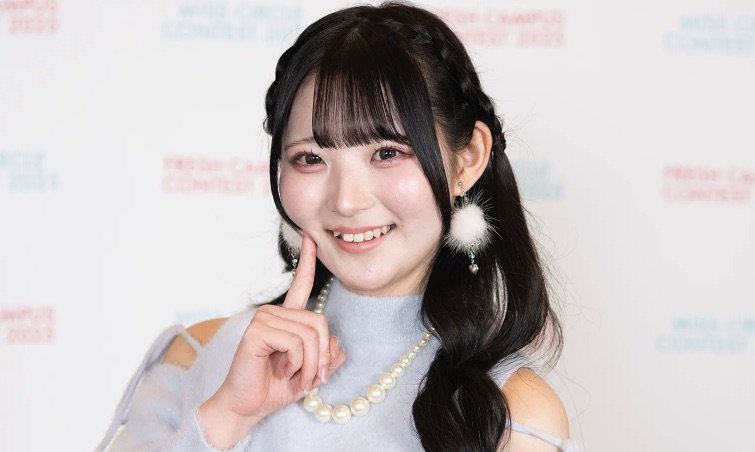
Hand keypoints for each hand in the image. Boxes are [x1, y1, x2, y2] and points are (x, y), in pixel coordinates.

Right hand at [198, 234, 345, 445]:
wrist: (248, 407)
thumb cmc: (274, 388)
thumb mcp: (310, 374)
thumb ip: (327, 357)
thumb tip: (337, 342)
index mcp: (286, 319)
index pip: (301, 286)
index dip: (308, 262)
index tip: (310, 238)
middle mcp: (274, 313)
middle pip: (320, 322)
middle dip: (322, 357)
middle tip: (310, 378)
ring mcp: (263, 320)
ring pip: (310, 335)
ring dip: (310, 365)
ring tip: (294, 377)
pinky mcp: (257, 332)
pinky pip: (296, 343)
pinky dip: (297, 364)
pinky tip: (281, 371)